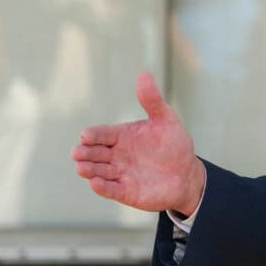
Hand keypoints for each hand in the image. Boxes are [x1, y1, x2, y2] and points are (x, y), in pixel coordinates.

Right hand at [71, 71, 205, 215]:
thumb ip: (152, 100)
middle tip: (78, 152)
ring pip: (98, 171)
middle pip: (94, 153)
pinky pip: (110, 189)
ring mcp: (119, 174)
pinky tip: (95, 183)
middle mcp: (115, 155)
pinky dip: (102, 187)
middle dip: (85, 152)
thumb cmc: (174, 144)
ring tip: (82, 167)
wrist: (187, 173)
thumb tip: (144, 73)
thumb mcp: (166, 119)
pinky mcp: (125, 191)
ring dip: (88, 170)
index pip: (101, 134)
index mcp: (121, 136)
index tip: (86, 135)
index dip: (93, 135)